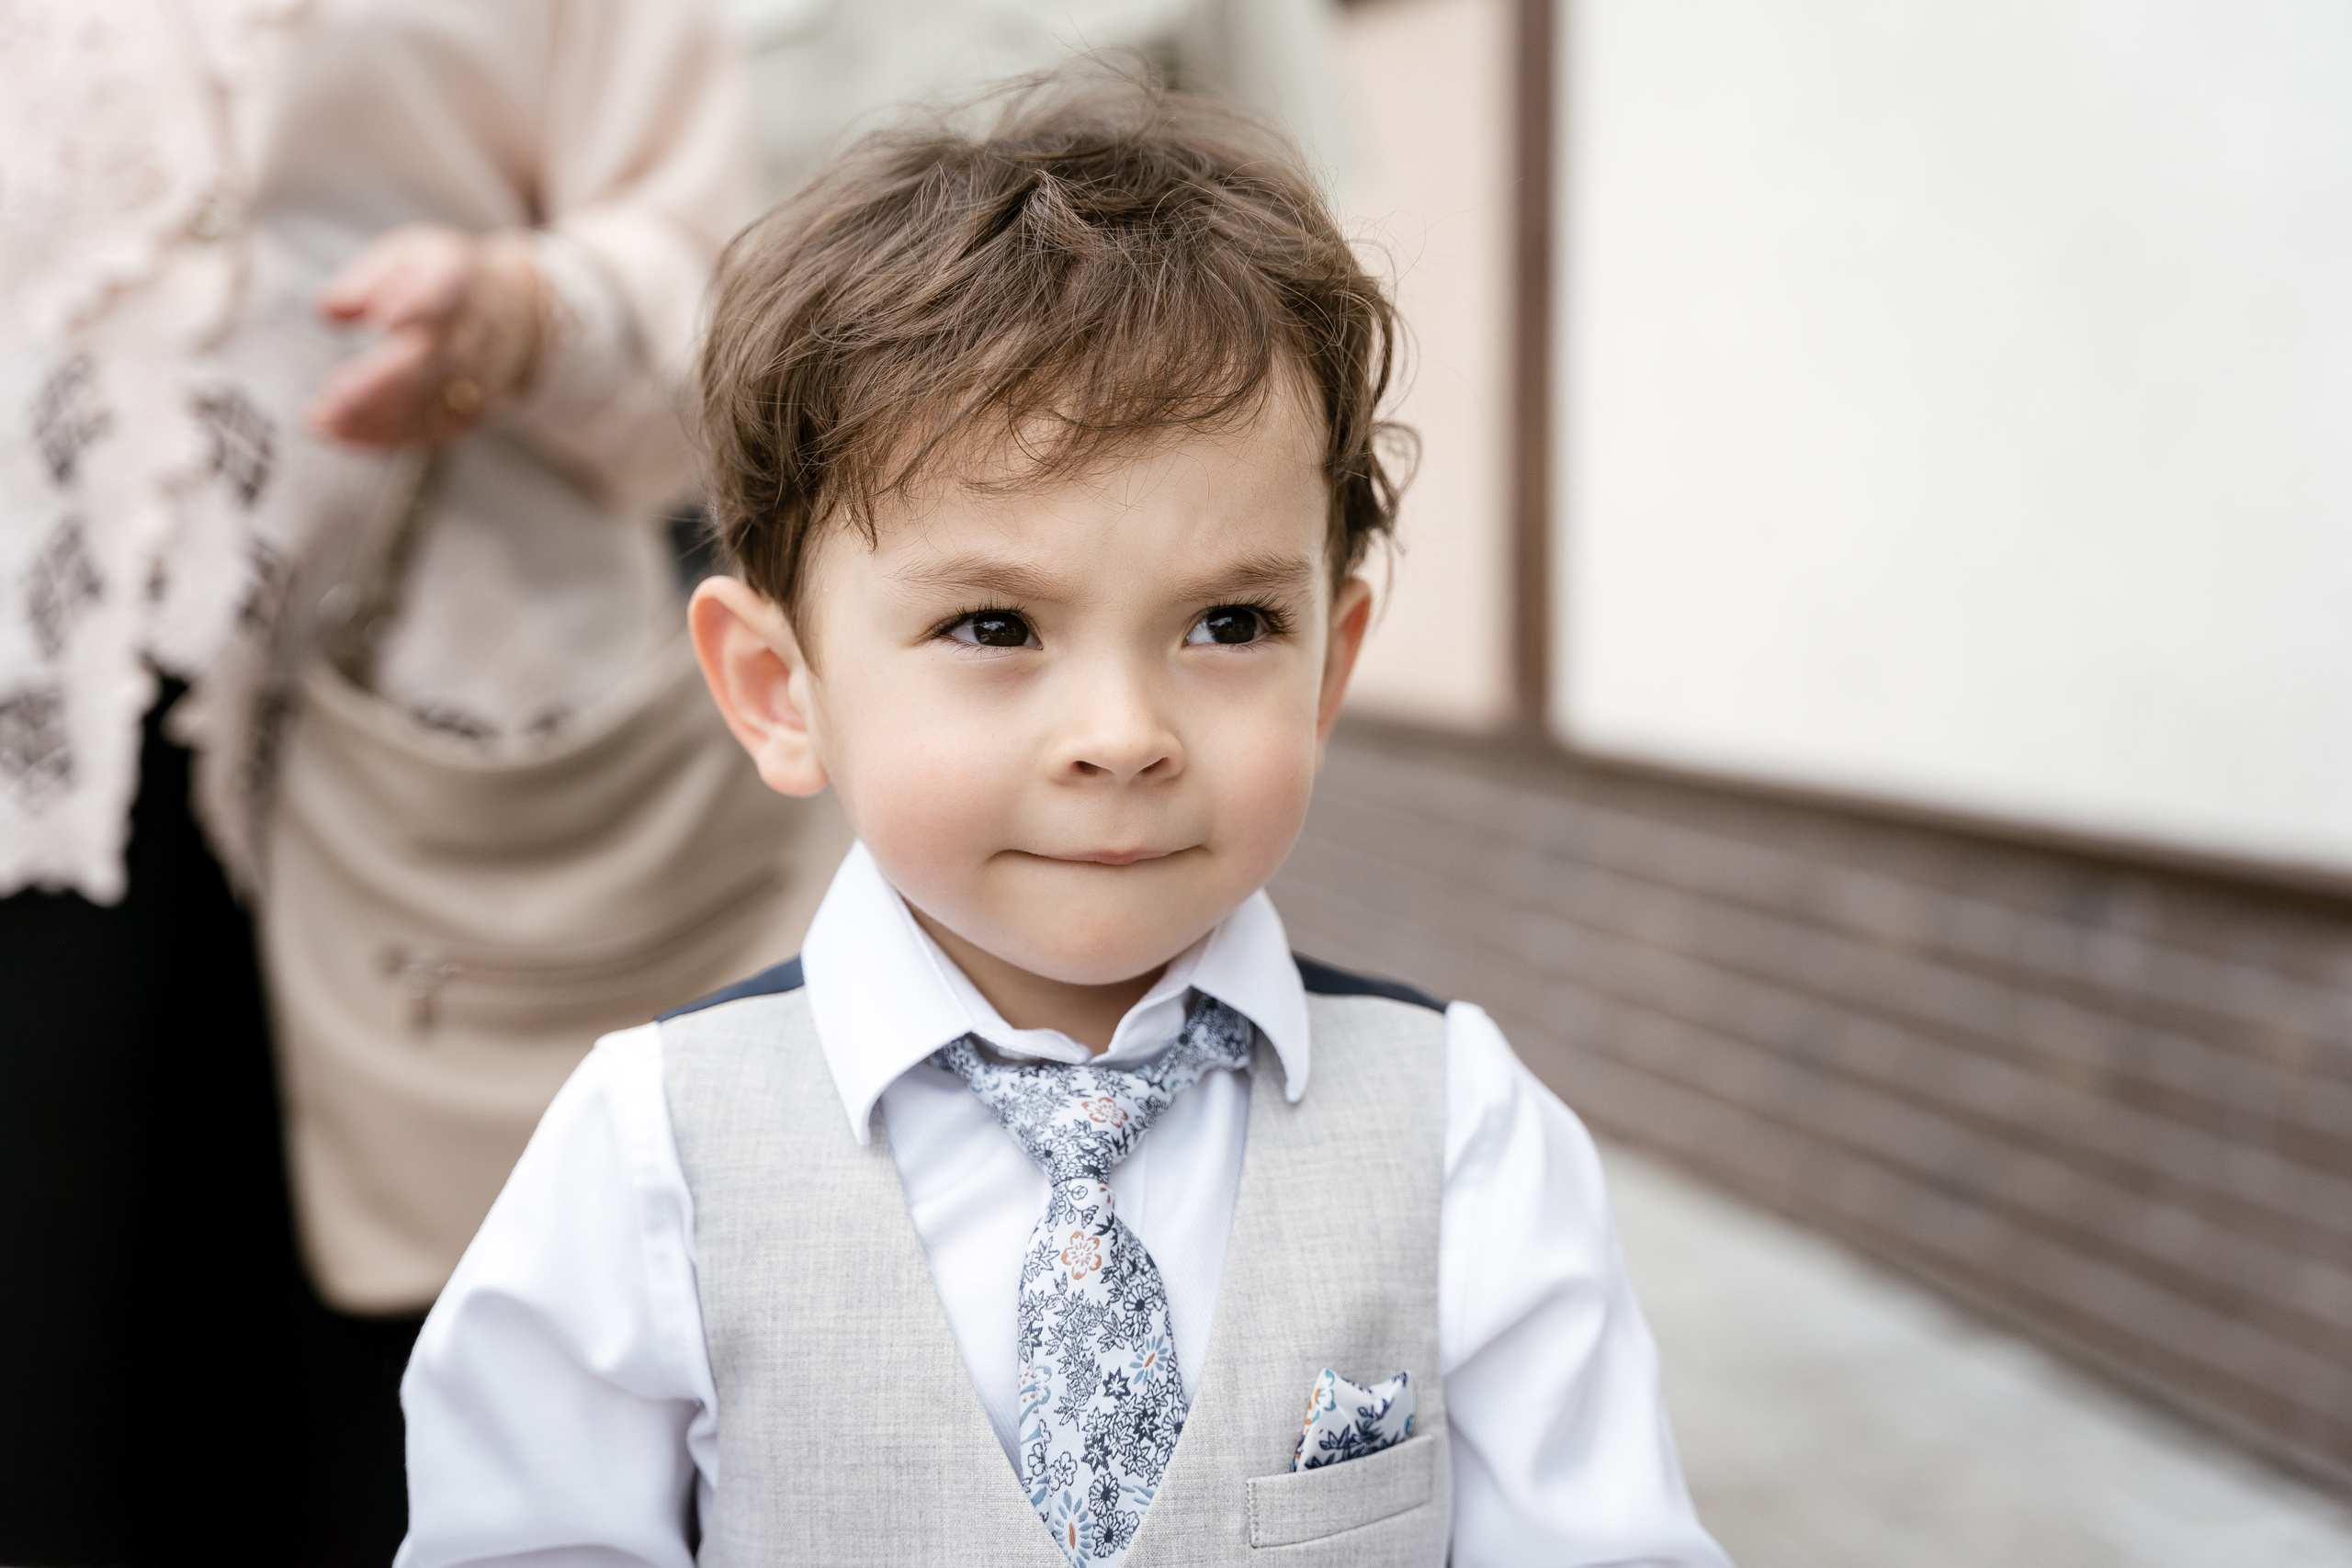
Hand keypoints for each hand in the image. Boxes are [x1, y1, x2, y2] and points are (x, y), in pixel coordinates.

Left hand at [307, 224, 543, 446]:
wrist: (516, 310)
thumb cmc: (442, 279)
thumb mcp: (407, 257)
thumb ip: (366, 281)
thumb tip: (330, 311)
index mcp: (456, 279)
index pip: (442, 292)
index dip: (416, 304)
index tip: (384, 318)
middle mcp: (474, 330)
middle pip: (429, 362)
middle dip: (376, 386)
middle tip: (325, 405)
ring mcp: (480, 375)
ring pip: (431, 404)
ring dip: (375, 419)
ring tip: (323, 424)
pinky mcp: (475, 410)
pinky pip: (434, 430)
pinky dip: (389, 437)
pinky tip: (347, 436)